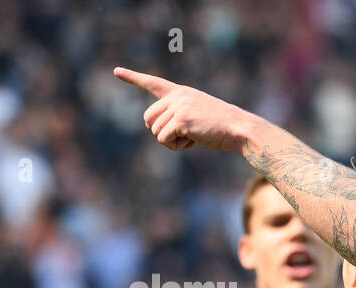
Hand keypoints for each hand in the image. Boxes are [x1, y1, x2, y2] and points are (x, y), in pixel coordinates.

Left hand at [114, 67, 251, 152]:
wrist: (239, 128)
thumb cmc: (223, 126)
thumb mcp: (199, 113)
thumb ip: (179, 115)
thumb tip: (159, 131)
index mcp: (180, 92)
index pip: (152, 82)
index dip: (133, 78)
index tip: (116, 71)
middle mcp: (177, 96)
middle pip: (148, 117)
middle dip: (159, 131)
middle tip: (180, 136)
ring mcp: (178, 107)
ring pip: (155, 130)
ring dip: (169, 141)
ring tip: (190, 139)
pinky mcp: (181, 121)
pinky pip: (164, 139)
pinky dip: (175, 146)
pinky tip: (192, 143)